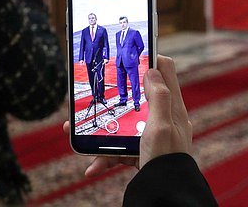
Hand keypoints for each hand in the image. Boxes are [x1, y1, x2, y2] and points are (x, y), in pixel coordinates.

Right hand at [63, 55, 192, 175]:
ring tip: (75, 130)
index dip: (150, 59)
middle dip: (113, 96)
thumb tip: (152, 69)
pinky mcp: (141, 155)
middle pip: (137, 97)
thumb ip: (159, 97)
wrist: (165, 196)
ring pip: (122, 126)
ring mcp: (151, 138)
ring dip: (98, 130)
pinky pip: (119, 151)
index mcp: (173, 108)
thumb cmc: (166, 160)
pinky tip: (92, 167)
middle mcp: (163, 120)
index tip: (130, 55)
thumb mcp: (162, 126)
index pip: (166, 72)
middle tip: (95, 91)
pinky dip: (104, 158)